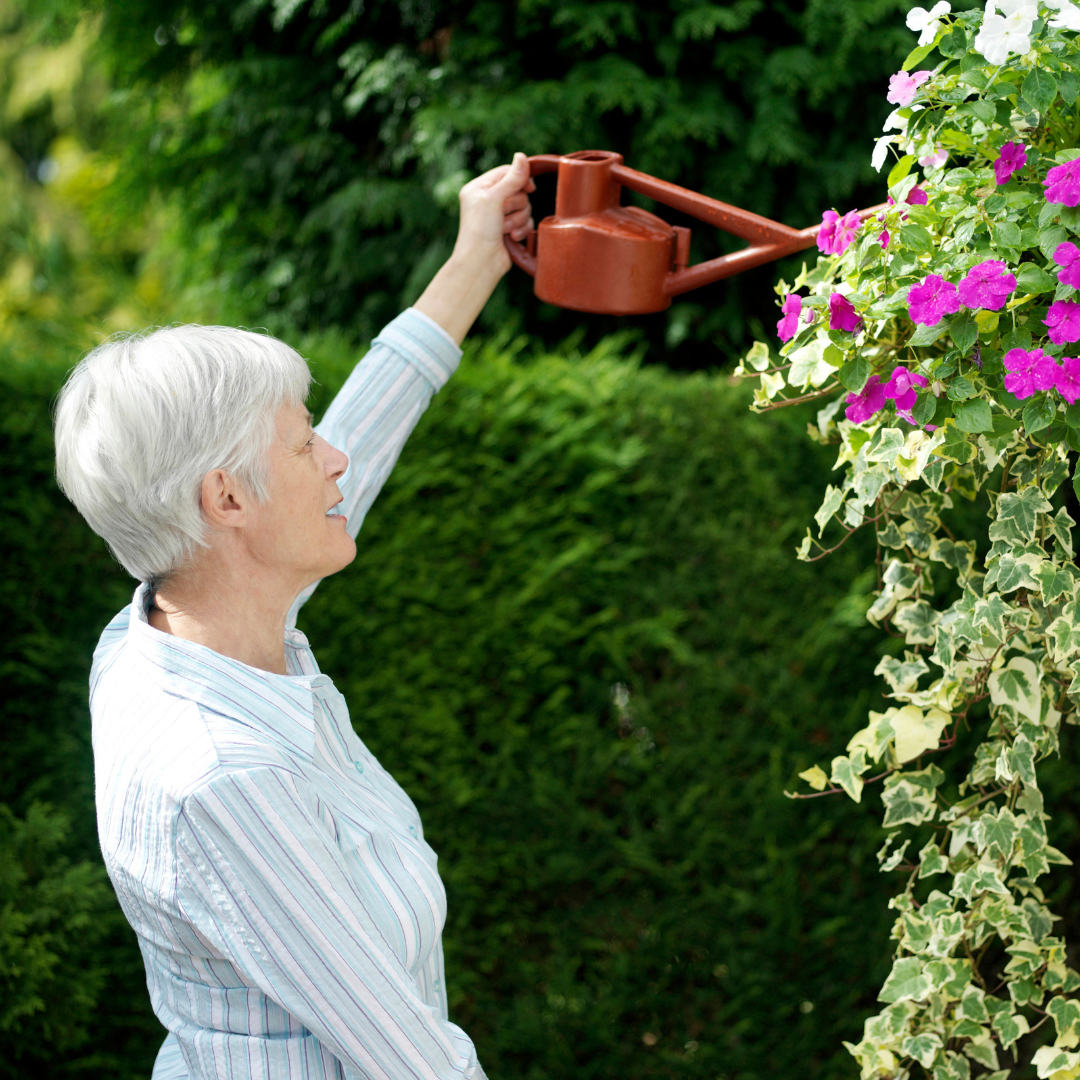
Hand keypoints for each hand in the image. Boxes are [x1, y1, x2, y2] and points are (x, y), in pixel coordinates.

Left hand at [414, 153, 536, 343]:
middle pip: (518, 190)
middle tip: (503, 215)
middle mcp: (489, 200)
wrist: (481, 262)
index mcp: (479, 188)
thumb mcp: (494, 199)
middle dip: (516, 204)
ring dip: (518, 218)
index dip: (519, 178)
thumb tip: (522, 156)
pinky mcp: (510, 229)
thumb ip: (511, 178)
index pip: (505, 172)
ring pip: (525, 206)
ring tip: (505, 229)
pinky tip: (512, 237)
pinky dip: (521, 229)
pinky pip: (527, 221)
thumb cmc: (480, 230)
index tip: (529, 187)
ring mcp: (500, 215)